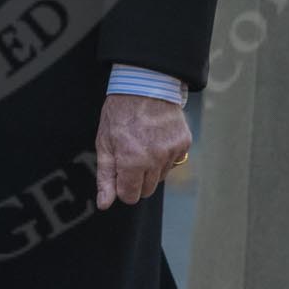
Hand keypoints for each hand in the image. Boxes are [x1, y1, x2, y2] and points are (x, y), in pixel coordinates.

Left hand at [94, 94, 189, 210]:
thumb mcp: (104, 142)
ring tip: (143, 144)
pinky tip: (156, 138)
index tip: (119, 172)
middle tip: (129, 156)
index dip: (122, 186)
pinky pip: (173, 163)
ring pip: (160, 177)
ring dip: (151, 168)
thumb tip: (105, 204)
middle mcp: (155, 159)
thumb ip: (105, 176)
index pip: (130, 196)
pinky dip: (164, 156)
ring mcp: (172, 152)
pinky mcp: (184, 144)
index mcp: (132, 161)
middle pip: (146, 190)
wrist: (145, 84)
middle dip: (136, 179)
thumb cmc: (120, 112)